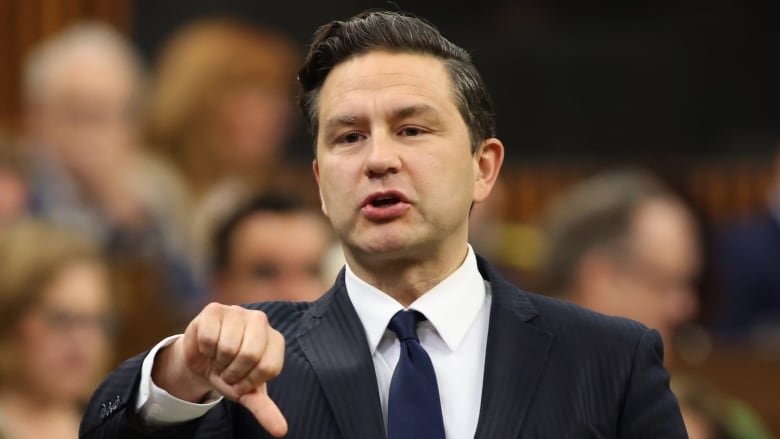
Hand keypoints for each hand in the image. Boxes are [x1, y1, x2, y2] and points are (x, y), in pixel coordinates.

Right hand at [153, 303, 287, 435]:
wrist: (202, 359)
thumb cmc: (231, 372)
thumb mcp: (247, 392)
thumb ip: (264, 409)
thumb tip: (281, 431)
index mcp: (275, 339)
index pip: (268, 367)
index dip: (249, 381)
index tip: (241, 380)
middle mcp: (260, 320)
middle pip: (249, 354)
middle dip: (232, 372)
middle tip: (227, 371)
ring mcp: (237, 311)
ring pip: (227, 346)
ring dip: (217, 361)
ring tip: (218, 359)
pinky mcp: (214, 309)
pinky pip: (209, 336)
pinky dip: (204, 349)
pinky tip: (207, 347)